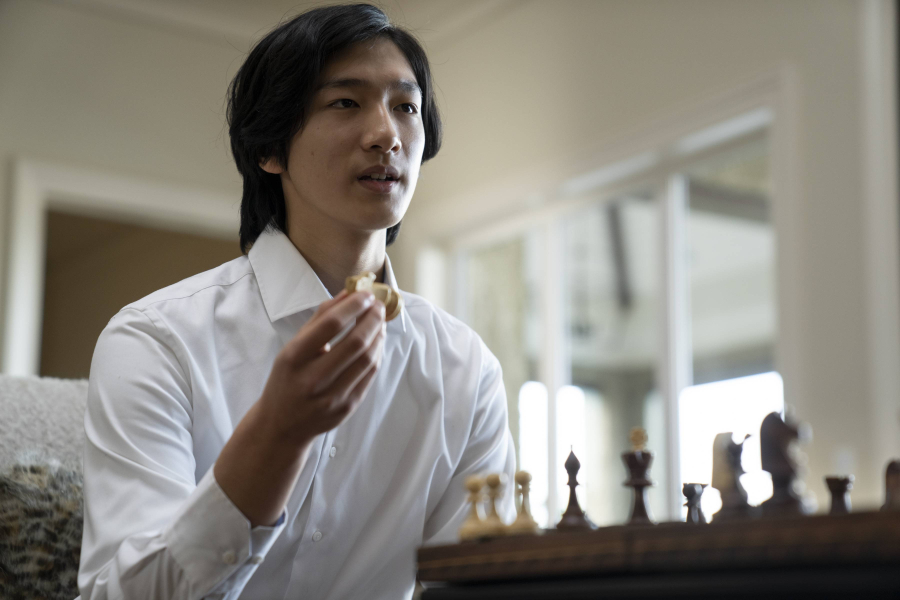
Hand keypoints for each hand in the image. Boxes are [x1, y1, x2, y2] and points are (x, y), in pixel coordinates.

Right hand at [258, 289, 386, 445]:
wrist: (282, 426)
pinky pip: (369, 375)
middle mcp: (312, 379)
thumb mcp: (292, 348)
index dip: (353, 305)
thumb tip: (348, 293)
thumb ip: (319, 320)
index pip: (330, 325)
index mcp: (293, 358)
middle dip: (372, 318)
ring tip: (379, 321)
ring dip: (378, 335)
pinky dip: (377, 354)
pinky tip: (376, 341)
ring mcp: (332, 396)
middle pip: (355, 342)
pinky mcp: (347, 407)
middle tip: (379, 306)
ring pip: (367, 359)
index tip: (366, 294)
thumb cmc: (287, 380)